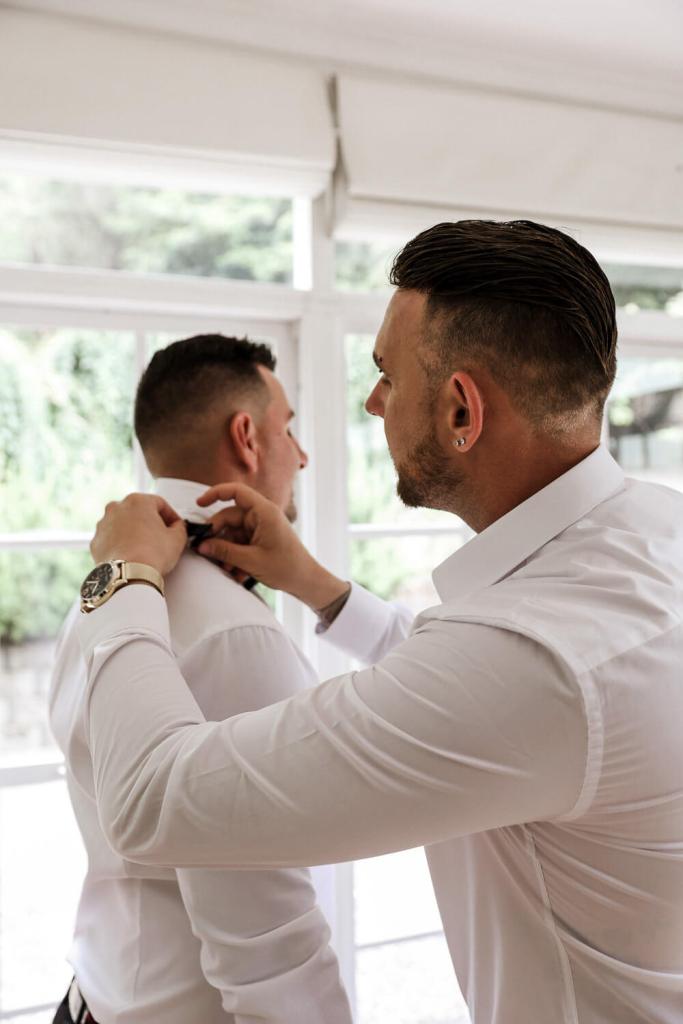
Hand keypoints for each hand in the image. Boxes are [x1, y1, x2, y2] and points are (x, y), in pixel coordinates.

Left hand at [91, 493, 186, 575]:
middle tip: (160, 536)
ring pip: (123, 524)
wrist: (128, 575)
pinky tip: (131, 554)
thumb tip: (177, 527)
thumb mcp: (177, 539)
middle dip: (150, 522)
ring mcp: (103, 524)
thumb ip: (179, 527)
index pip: (160, 503)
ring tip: (145, 548)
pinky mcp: (96, 541)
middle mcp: (117, 508)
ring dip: (133, 532)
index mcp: (137, 501)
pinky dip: (120, 544)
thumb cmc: (150, 555)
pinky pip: (111, 539)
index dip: (171, 516)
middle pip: (138, 511)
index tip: (175, 525)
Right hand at [196, 483, 347, 609]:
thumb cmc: (287, 568)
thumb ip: (224, 551)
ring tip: (226, 570)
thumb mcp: (251, 561)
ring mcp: (261, 527)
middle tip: (206, 553)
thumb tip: (201, 545)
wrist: (306, 582)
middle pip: (229, 517)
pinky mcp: (260, 539)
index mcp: (264, 512)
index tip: (199, 503)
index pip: (236, 491)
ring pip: (232, 533)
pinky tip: (236, 573)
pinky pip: (240, 543)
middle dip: (218, 537)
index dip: (215, 493)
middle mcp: (262, 516)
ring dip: (226, 551)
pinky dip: (235, 556)